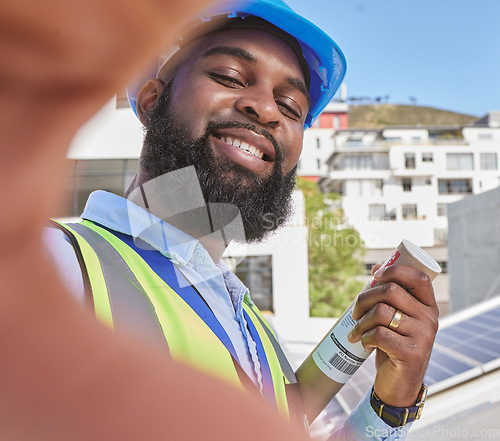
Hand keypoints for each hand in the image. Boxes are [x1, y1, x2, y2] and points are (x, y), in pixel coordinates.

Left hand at [347, 264, 438, 406]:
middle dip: (365, 298)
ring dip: (361, 321)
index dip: (394, 270)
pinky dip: (364, 337)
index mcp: (428, 306)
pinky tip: (364, 344)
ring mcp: (423, 336)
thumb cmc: (395, 346)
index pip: (418, 277)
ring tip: (357, 331)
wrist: (399, 385)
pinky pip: (378, 334)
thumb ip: (391, 296)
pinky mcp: (411, 353)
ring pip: (381, 312)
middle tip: (355, 312)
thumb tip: (377, 268)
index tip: (375, 276)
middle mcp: (430, 319)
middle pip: (391, 290)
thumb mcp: (396, 319)